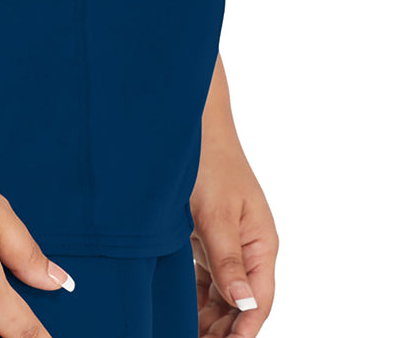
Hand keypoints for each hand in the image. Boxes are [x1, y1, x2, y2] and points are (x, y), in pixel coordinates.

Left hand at [189, 136, 277, 335]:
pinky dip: (196, 295)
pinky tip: (180, 309)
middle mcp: (249, 247)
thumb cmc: (208, 162)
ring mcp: (229, 241)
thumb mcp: (216, 214)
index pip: (259, 301)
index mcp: (261, 243)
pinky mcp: (209, 235)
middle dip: (223, 329)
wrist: (190, 125)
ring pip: (223, 293)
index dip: (244, 331)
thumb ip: (228, 261)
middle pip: (241, 302)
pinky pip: (207, 276)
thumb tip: (245, 305)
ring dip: (208, 316)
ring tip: (185, 333)